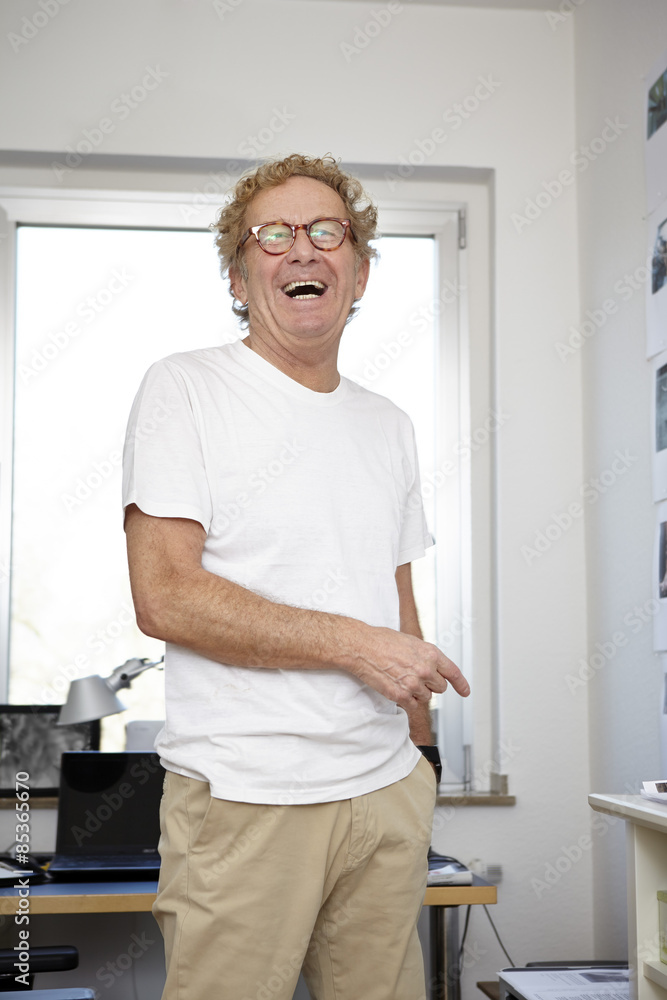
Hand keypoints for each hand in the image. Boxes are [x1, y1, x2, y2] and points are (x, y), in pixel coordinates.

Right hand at [347, 625, 469, 709]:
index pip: (453, 672)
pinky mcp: (401, 695)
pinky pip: (412, 705)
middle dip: (431, 685)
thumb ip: (426, 656)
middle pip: (440, 688)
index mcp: (431, 654)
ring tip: (401, 679)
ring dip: (417, 693)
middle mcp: (425, 669)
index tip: (465, 692)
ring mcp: (414, 684)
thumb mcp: (411, 642)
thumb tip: (433, 667)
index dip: (461, 684)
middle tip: (416, 677)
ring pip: (426, 698)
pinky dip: (406, 701)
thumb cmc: (382, 641)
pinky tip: (396, 688)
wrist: (362, 647)